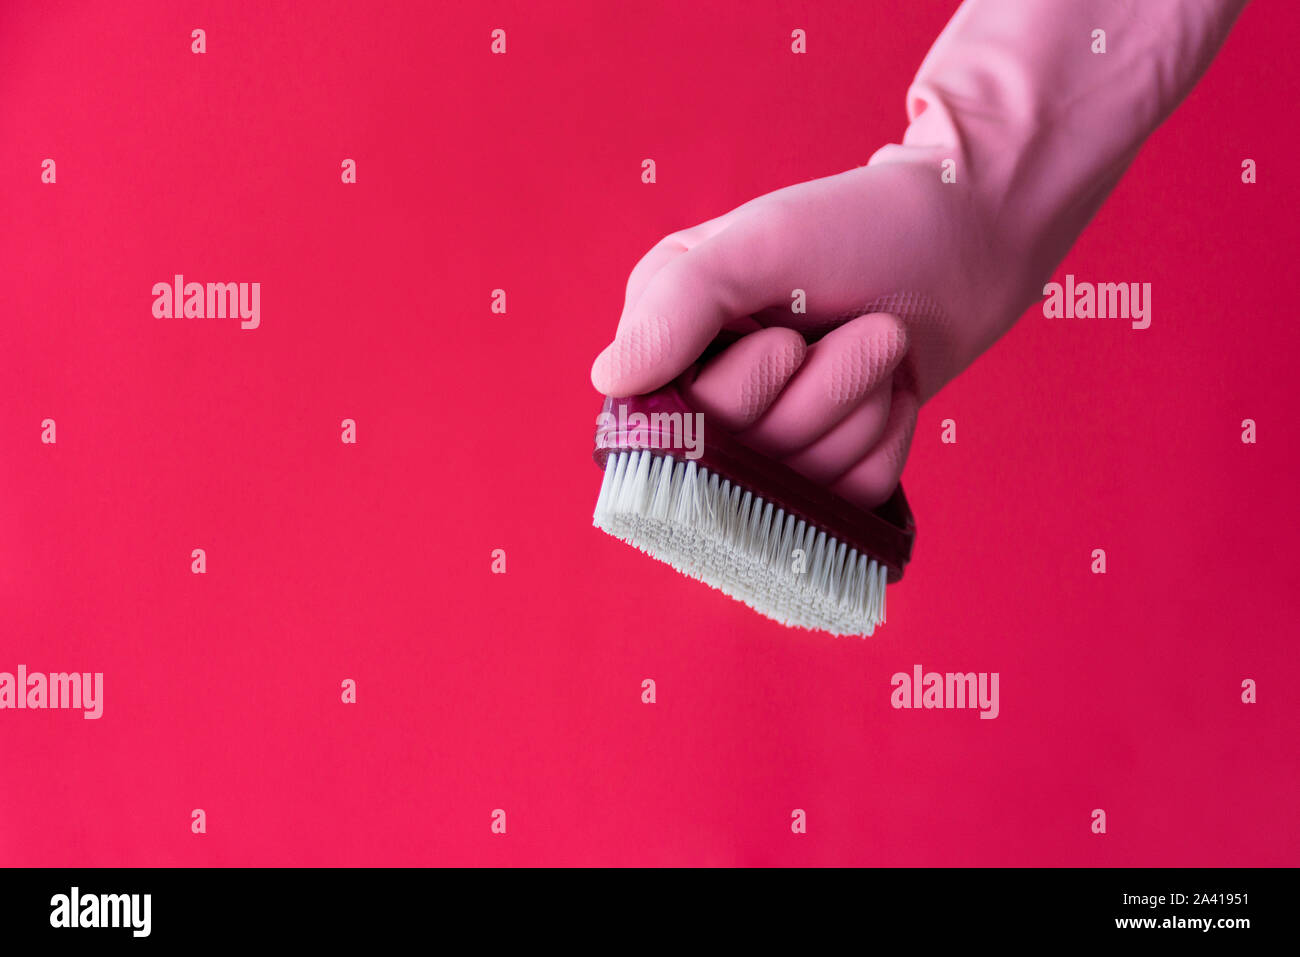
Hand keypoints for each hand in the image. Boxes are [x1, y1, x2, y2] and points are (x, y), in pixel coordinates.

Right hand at [590, 158, 1036, 508]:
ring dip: (860, 408)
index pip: (671, 426)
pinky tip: (893, 389)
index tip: (787, 335)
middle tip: (862, 327)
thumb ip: (678, 303)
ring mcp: (767, 444)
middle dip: (818, 391)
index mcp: (666, 343)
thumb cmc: (855, 227)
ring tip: (880, 343)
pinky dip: (885, 439)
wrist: (963, 242)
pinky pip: (849, 501)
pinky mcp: (825, 475)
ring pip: (800, 485)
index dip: (740, 392)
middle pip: (740, 463)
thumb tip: (611, 381)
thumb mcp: (759, 242)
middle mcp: (704, 400)